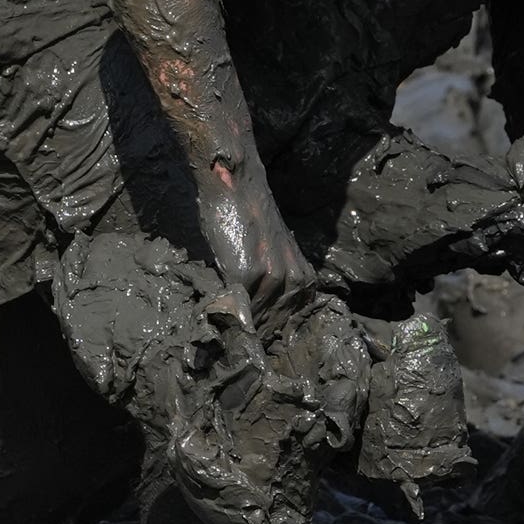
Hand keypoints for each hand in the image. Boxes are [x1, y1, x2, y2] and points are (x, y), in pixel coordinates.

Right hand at [201, 167, 313, 324]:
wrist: (237, 187)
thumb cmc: (250, 217)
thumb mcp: (275, 254)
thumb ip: (274, 281)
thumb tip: (258, 313)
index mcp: (304, 277)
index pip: (289, 321)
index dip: (270, 330)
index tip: (254, 337)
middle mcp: (294, 280)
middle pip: (274, 324)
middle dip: (256, 332)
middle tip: (238, 337)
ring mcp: (272, 277)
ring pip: (256, 318)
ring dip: (241, 325)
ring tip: (227, 326)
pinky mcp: (247, 274)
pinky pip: (238, 304)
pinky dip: (228, 310)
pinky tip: (219, 310)